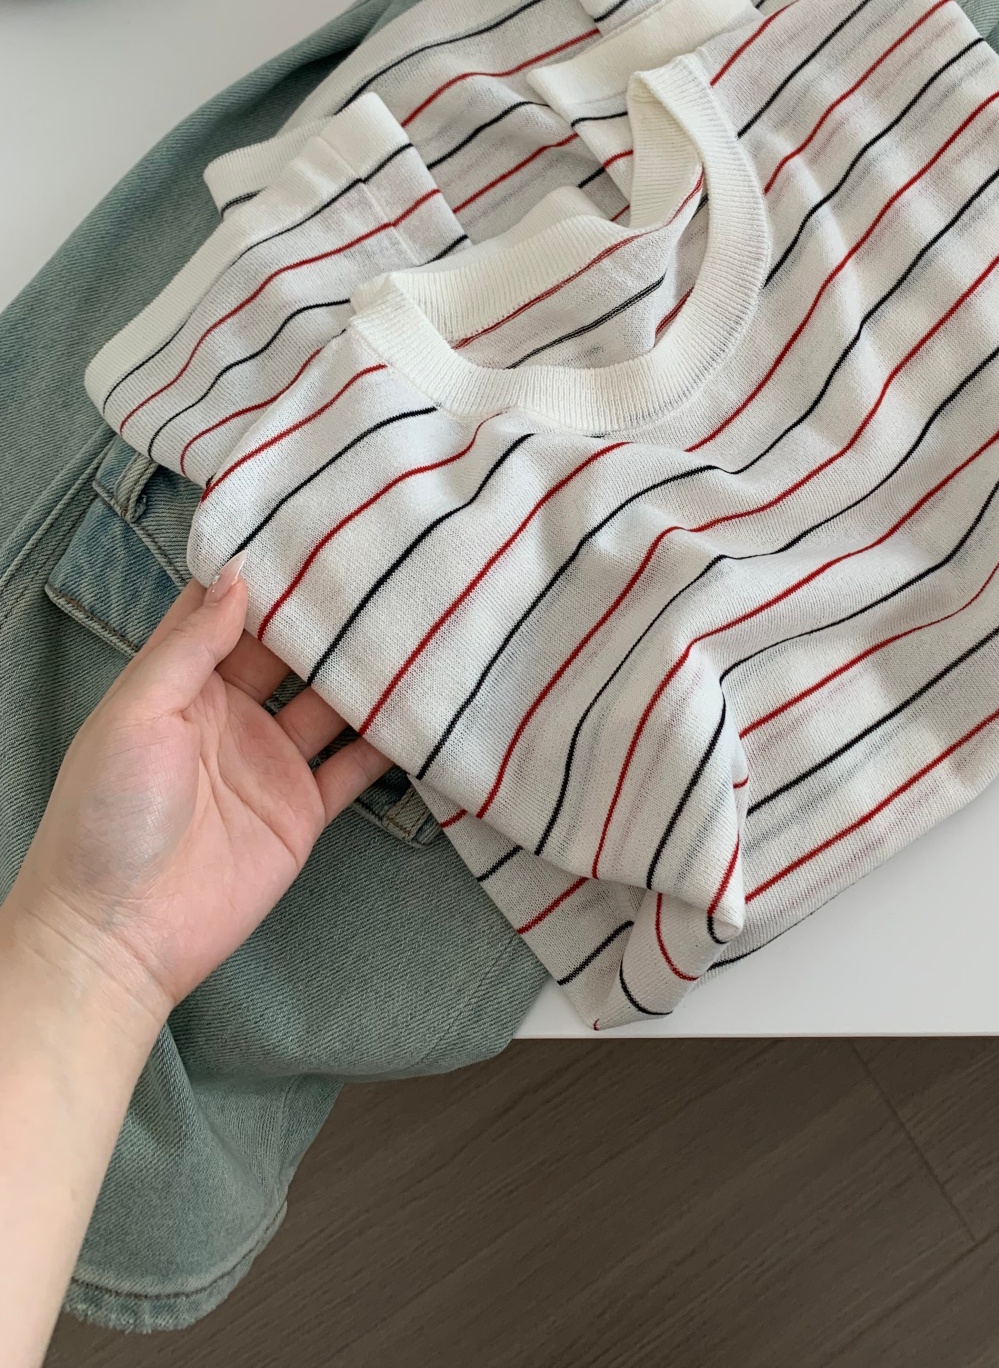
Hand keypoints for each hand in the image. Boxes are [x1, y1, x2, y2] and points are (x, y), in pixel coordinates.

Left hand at [7, 562, 392, 1027]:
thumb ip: (190, 646)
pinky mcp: (302, 811)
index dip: (264, 572)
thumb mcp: (136, 715)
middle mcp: (229, 714)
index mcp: (180, 684)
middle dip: (329, 614)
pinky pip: (354, 767)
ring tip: (421, 623)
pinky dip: (389, 741)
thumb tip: (240, 576)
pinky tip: (426, 706)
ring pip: (330, 702)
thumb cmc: (106, 817)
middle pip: (289, 651)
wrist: (117, 937)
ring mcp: (270, 762)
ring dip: (367, 670)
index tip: (312, 526)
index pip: (226, 612)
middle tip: (386, 564)